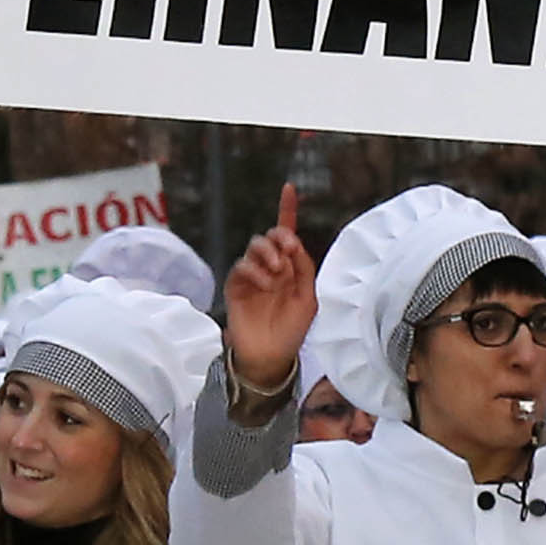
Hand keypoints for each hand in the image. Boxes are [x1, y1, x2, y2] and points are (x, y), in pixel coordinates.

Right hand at [221, 180, 318, 396]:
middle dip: (280, 237)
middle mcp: (270, 267)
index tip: (289, 188)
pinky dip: (255, 270)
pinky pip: (242, 267)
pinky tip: (265, 283)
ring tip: (278, 272)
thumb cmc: (292, 330)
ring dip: (268, 253)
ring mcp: (253, 276)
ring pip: (255, 247)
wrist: (272, 356)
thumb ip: (304, 270)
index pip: (287, 234)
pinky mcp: (237, 287)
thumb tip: (295, 243)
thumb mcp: (309, 299)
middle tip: (288, 252)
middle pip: (271, 237)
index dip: (287, 210)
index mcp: (290, 268)